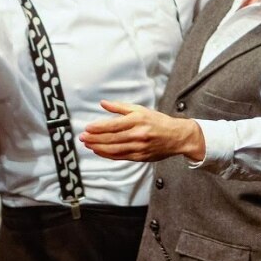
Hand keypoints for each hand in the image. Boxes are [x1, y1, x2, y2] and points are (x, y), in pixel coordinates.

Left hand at [81, 100, 205, 162]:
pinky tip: (100, 151)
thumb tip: (103, 104)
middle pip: (111, 138)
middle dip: (94, 138)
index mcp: (137, 120)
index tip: (87, 128)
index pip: (113, 125)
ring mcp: (139, 147)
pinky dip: (108, 155)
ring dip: (98, 147)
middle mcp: (138, 134)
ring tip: (88, 145)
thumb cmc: (159, 122)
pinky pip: (120, 156)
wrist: (177, 136)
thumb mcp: (141, 110)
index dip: (98, 127)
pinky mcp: (140, 156)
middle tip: (83, 137)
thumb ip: (120, 107)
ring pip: (114, 149)